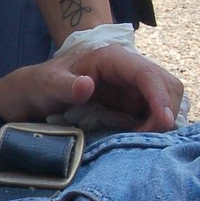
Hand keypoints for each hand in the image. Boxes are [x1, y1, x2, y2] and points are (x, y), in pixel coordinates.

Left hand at [0, 43, 185, 132]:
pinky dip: (155, 128)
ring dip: (163, 122)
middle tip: (149, 139)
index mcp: (112, 59)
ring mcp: (132, 88)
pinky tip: (141, 141)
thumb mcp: (47, 84)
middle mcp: (128, 70)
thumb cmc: (39, 85)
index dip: (159, 97)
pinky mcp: (131, 106)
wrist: (33, 94)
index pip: (147, 74)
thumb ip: (65, 86)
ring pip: (165, 102)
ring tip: (143, 142)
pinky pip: (154, 115)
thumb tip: (87, 85)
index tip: (164, 122)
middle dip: (166, 112)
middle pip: (166, 87)